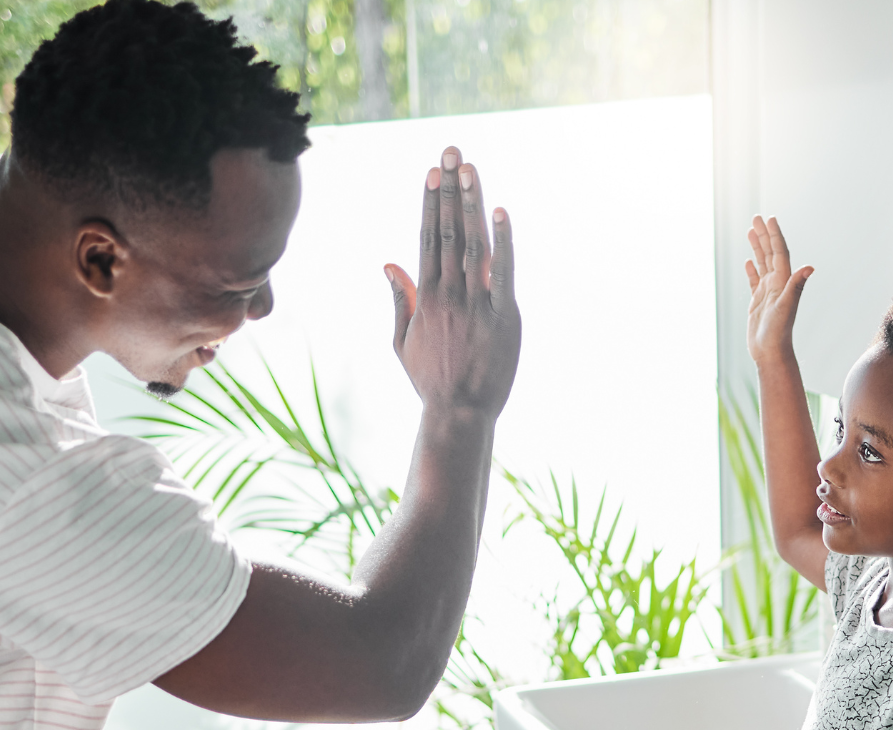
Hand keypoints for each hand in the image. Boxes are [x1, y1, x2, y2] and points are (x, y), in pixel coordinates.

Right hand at [385, 146, 521, 417]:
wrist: (458, 413)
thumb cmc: (430, 380)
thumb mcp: (402, 341)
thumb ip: (399, 299)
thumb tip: (389, 263)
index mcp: (425, 298)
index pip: (427, 239)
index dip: (430, 203)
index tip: (431, 172)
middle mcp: (448, 294)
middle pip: (448, 231)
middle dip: (449, 189)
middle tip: (451, 152)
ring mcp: (476, 304)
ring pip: (473, 244)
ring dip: (471, 204)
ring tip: (470, 169)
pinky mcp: (503, 316)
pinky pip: (503, 272)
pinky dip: (503, 242)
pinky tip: (501, 212)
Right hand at [744, 215, 814, 366]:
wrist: (771, 352)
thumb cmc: (778, 332)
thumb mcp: (786, 307)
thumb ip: (796, 286)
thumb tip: (810, 266)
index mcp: (783, 281)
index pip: (779, 253)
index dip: (775, 236)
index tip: (770, 219)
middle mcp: (777, 284)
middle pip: (770, 253)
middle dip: (763, 235)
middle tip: (756, 218)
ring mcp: (767, 292)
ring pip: (762, 263)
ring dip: (757, 247)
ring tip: (750, 231)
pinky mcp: (758, 302)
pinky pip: (754, 280)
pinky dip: (752, 269)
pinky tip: (748, 261)